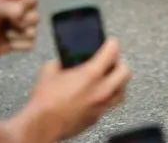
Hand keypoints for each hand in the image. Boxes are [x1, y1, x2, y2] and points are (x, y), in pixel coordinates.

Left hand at [0, 0, 38, 58]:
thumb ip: (6, 7)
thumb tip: (21, 12)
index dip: (24, 8)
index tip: (11, 12)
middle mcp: (21, 6)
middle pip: (35, 16)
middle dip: (22, 23)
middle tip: (8, 24)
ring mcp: (22, 23)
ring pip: (34, 31)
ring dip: (18, 35)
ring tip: (5, 34)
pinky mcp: (22, 39)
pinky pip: (30, 44)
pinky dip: (18, 45)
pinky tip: (7, 42)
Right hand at [12, 39, 132, 142]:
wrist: (42, 125)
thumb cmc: (45, 102)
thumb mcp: (49, 70)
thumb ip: (61, 62)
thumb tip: (63, 62)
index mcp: (91, 75)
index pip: (112, 52)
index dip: (112, 44)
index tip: (111, 42)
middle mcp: (101, 90)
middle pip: (125, 72)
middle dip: (120, 63)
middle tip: (112, 61)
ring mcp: (101, 106)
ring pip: (122, 92)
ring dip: (118, 82)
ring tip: (110, 78)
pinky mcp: (96, 118)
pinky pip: (109, 105)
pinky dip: (107, 98)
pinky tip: (97, 95)